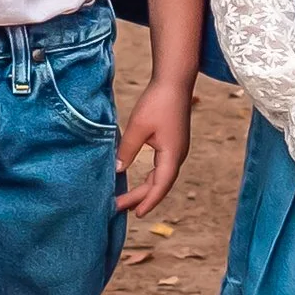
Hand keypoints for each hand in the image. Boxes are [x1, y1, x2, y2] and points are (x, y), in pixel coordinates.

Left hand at [114, 74, 192, 215]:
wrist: (174, 81)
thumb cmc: (157, 102)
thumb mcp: (138, 128)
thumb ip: (127, 151)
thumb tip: (117, 171)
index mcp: (172, 155)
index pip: (160, 186)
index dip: (147, 201)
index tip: (135, 214)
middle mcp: (178, 155)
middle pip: (160, 184)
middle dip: (141, 197)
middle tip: (119, 206)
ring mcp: (177, 149)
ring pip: (162, 177)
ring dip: (146, 188)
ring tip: (129, 200)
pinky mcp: (173, 143)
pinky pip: (162, 167)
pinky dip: (151, 177)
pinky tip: (140, 179)